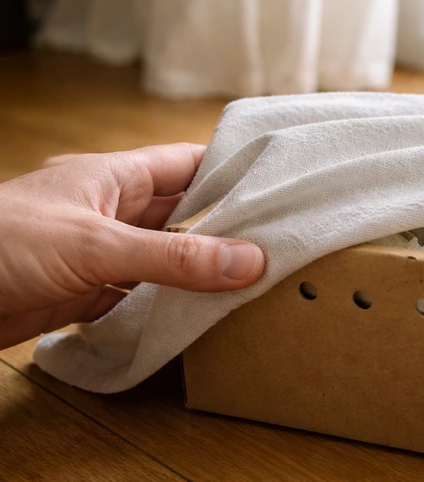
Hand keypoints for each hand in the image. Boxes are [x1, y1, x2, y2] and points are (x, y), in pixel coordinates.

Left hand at [0, 143, 264, 348]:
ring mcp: (98, 254)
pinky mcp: (84, 294)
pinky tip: (202, 318)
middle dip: (228, 229)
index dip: (233, 171)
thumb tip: (248, 261)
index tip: (282, 186)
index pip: (188, 164)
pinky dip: (170, 308)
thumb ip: (173, 257)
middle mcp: (109, 211)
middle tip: (282, 244)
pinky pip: (141, 298)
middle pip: (183, 216)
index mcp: (112, 177)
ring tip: (255, 284)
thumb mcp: (95, 246)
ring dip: (201, 274)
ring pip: (166, 260)